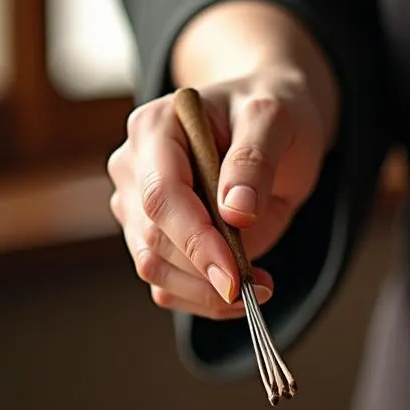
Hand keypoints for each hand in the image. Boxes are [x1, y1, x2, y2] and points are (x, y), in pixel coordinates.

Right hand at [107, 67, 328, 318]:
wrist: (268, 123)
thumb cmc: (269, 111)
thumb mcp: (274, 119)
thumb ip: (254, 160)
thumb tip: (236, 212)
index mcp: (155, 128)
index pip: (161, 197)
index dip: (196, 242)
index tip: (235, 277)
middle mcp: (134, 168)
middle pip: (154, 241)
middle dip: (207, 274)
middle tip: (263, 288)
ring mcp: (138, 206)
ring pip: (155, 269)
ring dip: (206, 293)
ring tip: (261, 287)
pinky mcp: (154, 236)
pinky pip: (167, 284)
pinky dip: (203, 298)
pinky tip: (243, 290)